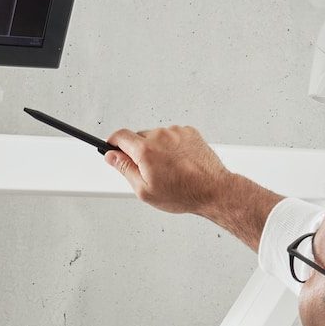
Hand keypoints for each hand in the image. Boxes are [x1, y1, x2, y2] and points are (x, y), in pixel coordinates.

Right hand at [105, 124, 283, 252]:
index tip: (111, 148)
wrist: (213, 190)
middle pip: (138, 137)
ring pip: (156, 137)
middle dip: (138, 151)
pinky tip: (178, 163)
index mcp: (146, 150)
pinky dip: (171, 146)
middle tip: (146, 171)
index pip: (120, 136)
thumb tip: (111, 156)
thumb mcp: (145, 190)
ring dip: (156, 149)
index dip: (112, 143)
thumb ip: (125, 169)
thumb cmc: (182, 194)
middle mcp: (160, 136)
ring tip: (168, 170)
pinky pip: (172, 136)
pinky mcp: (189, 132)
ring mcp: (176, 132)